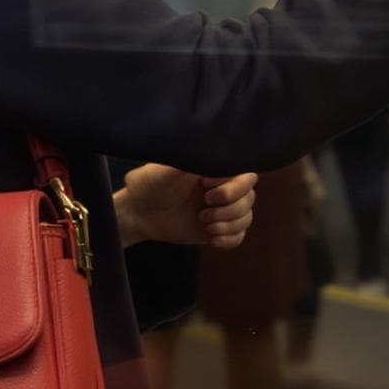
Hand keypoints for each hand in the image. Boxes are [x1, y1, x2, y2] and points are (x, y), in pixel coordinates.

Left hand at [117, 164, 255, 249]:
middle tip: (203, 211)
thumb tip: (210, 149)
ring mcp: (221, 208)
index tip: (205, 186)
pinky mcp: (217, 227)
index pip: (245, 175)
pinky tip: (211, 238)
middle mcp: (222, 186)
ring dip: (228, 224)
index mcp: (214, 169)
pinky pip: (240, 235)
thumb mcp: (164, 171)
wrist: (139, 213)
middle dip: (230, 208)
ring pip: (246, 217)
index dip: (232, 186)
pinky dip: (230, 239)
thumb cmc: (148, 185)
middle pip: (249, 197)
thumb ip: (188, 160)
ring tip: (205, 225)